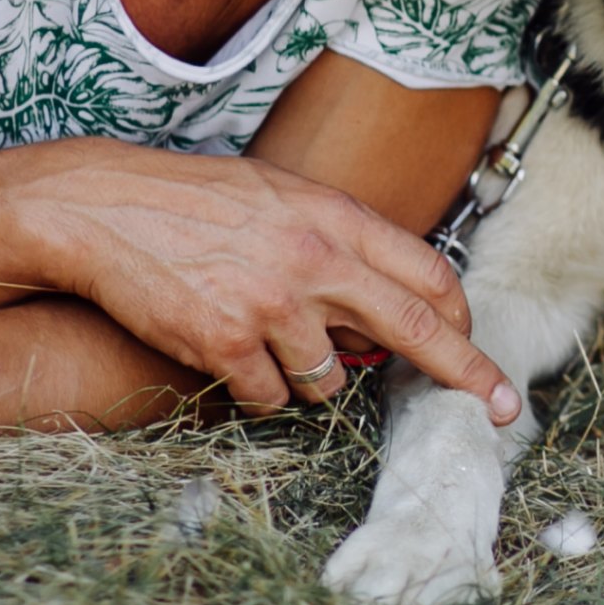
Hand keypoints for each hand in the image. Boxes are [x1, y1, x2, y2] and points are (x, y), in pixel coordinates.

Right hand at [0, 143, 517, 421]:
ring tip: (261, 337)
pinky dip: (254, 391)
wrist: (101, 207)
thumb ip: (339, 244)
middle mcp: (316, 260)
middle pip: (419, 331)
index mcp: (336, 217)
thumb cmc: (194, 201)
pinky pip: (268, 399)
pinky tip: (225, 353)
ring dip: (307, 377)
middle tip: (502, 407)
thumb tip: (387, 307)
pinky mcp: (226, 344)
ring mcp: (272, 306)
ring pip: (329, 381)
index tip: (478, 347)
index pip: (431, 274)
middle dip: (468, 374)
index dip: (461, 320)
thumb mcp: (283, 197)